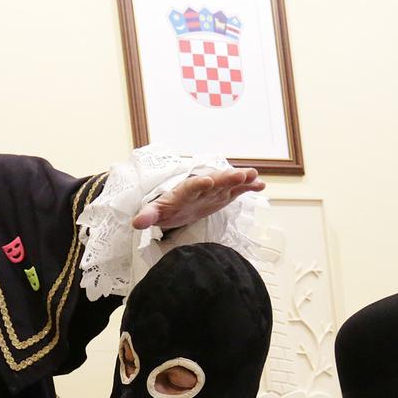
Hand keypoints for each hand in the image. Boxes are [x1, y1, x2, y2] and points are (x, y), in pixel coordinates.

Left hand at [131, 166, 264, 231]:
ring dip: (240, 180)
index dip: (198, 184)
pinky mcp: (221, 196)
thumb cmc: (164, 209)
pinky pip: (236, 190)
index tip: (206, 181)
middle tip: (240, 175)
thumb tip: (137, 223)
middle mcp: (200, 188)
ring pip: (227, 183)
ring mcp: (213, 191)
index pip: (190, 186)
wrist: (173, 208)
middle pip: (214, 181)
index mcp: (183, 191)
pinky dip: (247, 188)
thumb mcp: (155, 213)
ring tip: (255, 176)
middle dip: (226, 178)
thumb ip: (148, 215)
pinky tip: (260, 185)